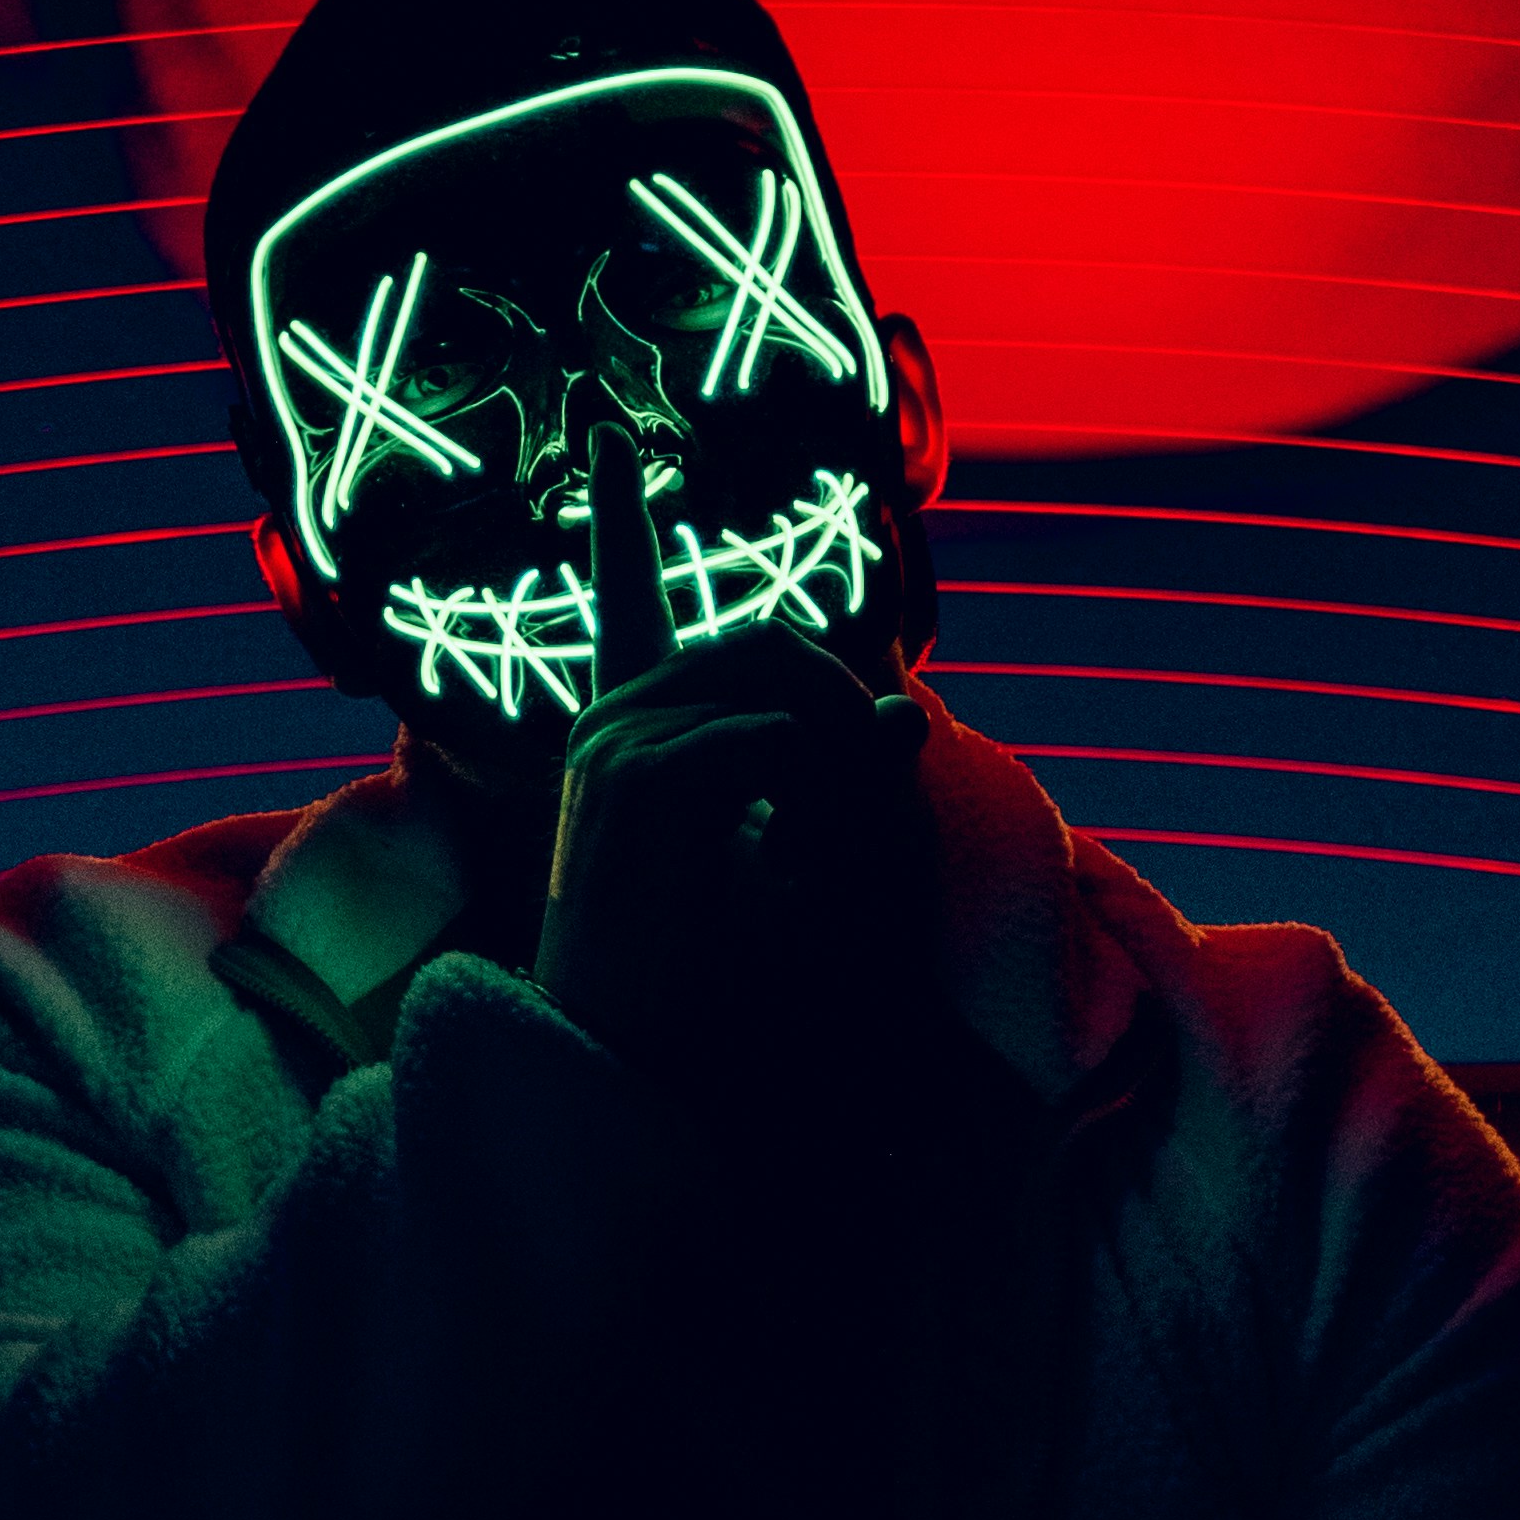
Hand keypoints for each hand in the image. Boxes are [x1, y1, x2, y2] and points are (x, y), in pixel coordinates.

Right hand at [536, 423, 926, 1105]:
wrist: (638, 1076)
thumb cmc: (711, 992)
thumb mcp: (803, 866)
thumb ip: (845, 779)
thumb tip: (909, 706)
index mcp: (636, 737)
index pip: (629, 600)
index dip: (619, 520)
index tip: (611, 444)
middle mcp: (612, 725)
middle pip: (773, 645)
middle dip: (849, 716)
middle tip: (860, 811)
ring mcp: (614, 743)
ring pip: (783, 685)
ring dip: (840, 766)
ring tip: (817, 867)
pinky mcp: (633, 776)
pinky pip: (772, 738)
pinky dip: (812, 798)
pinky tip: (778, 869)